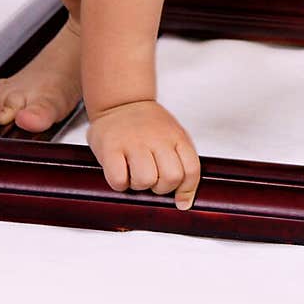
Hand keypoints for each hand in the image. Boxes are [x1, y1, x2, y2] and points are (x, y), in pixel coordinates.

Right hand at [86, 100, 200, 210]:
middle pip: (171, 178)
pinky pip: (118, 179)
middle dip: (162, 188)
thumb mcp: (173, 135)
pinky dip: (119, 183)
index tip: (180, 200)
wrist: (122, 102)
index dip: (188, 190)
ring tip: (134, 175)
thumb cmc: (148, 125)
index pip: (192, 169)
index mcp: (176, 137)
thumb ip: (181, 161)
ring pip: (145, 180)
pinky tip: (120, 173)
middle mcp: (158, 138)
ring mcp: (134, 142)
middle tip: (152, 181)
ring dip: (139, 186)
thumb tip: (184, 201)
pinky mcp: (111, 147)